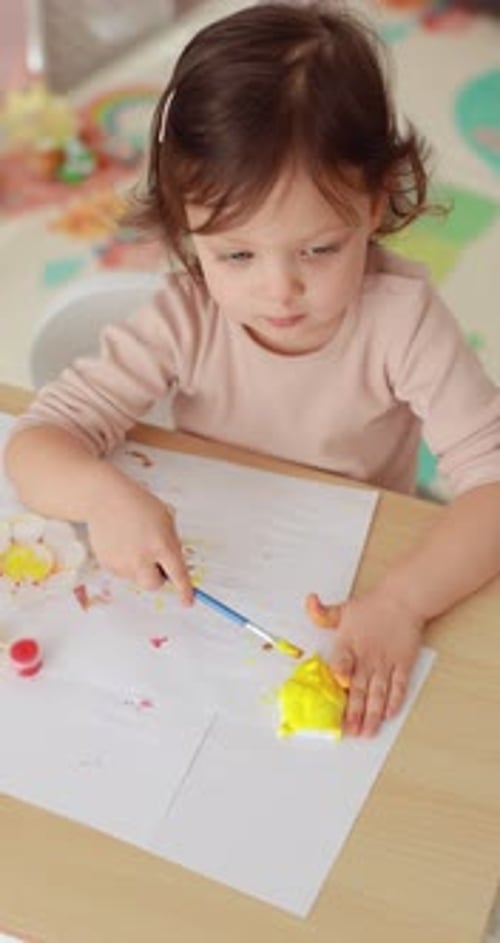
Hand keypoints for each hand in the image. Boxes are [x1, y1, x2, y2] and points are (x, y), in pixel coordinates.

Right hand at [85, 468, 192, 602]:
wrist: (106, 499)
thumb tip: (174, 567)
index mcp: (161, 545)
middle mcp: (142, 557)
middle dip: (157, 577)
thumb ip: (172, 544)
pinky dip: (125, 562)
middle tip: (155, 562)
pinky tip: (122, 543)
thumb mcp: (166, 519)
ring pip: (137, 577)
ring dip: (139, 566)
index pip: (177, 575)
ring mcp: (123, 562)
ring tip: (133, 542)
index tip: (188, 601)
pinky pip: (122, 572)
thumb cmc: (138, 505)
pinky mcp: (108, 564)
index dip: (184, 590)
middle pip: (154, 585)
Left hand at [306, 589, 424, 736]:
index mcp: (349, 644)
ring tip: (368, 732)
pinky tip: (389, 715)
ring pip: (378, 693)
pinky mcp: (402, 664)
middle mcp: (367, 657)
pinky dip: (395, 701)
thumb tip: (309, 600)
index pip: (341, 663)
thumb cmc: (371, 606)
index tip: (338, 691)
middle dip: (355, 712)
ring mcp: (386, 663)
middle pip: (359, 688)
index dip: (340, 676)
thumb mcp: (342, 609)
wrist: (402, 600)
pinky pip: (399, 686)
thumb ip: (322, 613)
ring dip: (373, 714)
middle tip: (350, 731)